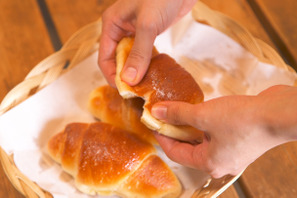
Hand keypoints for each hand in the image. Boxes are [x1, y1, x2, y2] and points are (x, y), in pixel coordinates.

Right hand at [99, 0, 196, 86]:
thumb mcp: (148, 25)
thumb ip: (139, 53)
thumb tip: (129, 79)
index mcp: (112, 24)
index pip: (105, 57)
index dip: (112, 75)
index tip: (123, 90)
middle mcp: (120, 29)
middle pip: (116, 59)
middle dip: (124, 75)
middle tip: (135, 91)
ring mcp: (134, 31)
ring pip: (129, 57)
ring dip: (135, 71)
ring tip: (144, 86)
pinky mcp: (148, 33)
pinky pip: (142, 53)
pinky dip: (145, 64)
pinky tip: (152, 73)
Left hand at [151, 85, 296, 177]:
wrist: (279, 114)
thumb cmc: (243, 120)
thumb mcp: (203, 115)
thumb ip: (178, 114)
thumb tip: (157, 112)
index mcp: (209, 163)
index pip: (175, 153)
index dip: (162, 136)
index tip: (154, 122)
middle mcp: (220, 162)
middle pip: (189, 147)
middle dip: (176, 130)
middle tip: (166, 115)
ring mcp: (232, 152)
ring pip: (203, 140)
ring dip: (191, 126)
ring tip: (182, 111)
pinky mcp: (240, 140)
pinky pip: (215, 135)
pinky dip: (206, 125)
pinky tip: (202, 112)